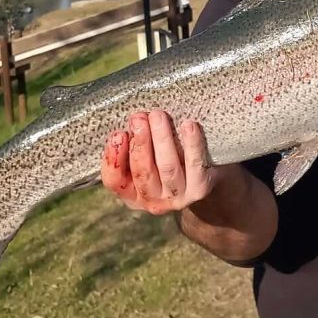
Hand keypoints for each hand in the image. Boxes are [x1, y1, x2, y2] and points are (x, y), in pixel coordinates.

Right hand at [101, 109, 215, 214]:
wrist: (203, 176)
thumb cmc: (164, 159)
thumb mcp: (144, 156)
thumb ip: (132, 144)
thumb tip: (130, 121)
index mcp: (130, 193)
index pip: (114, 181)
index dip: (114, 158)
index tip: (118, 134)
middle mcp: (152, 200)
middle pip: (143, 172)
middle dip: (140, 142)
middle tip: (139, 118)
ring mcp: (177, 197)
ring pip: (168, 168)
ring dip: (162, 140)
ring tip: (158, 116)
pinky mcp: (199, 189)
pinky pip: (195, 165)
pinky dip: (192, 145)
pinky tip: (188, 126)